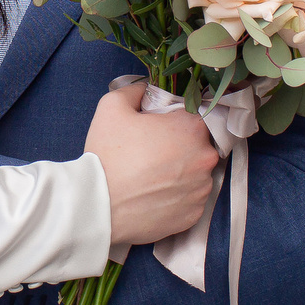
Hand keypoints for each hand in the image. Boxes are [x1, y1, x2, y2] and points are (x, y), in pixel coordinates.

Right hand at [86, 85, 220, 246]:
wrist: (99, 206)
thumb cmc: (108, 155)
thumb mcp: (112, 106)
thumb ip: (135, 90)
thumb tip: (145, 90)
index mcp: (192, 128)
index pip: (192, 117)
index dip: (173, 122)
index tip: (156, 132)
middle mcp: (205, 158)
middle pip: (197, 146)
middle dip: (178, 148)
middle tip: (150, 155)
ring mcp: (202, 189)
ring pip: (196, 175)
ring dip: (180, 174)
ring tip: (151, 179)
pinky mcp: (194, 215)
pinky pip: (190, 201)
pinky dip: (177, 198)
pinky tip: (154, 197)